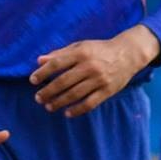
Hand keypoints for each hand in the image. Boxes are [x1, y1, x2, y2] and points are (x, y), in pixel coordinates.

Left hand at [29, 25, 160, 117]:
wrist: (127, 54)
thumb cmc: (99, 49)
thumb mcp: (80, 46)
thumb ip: (60, 53)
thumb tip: (39, 61)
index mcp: (81, 53)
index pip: (57, 64)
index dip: (43, 73)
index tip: (32, 80)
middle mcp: (89, 66)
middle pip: (63, 82)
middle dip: (48, 91)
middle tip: (38, 98)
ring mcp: (99, 80)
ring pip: (75, 94)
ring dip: (59, 102)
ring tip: (48, 106)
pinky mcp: (107, 91)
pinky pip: (89, 103)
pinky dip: (77, 110)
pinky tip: (67, 113)